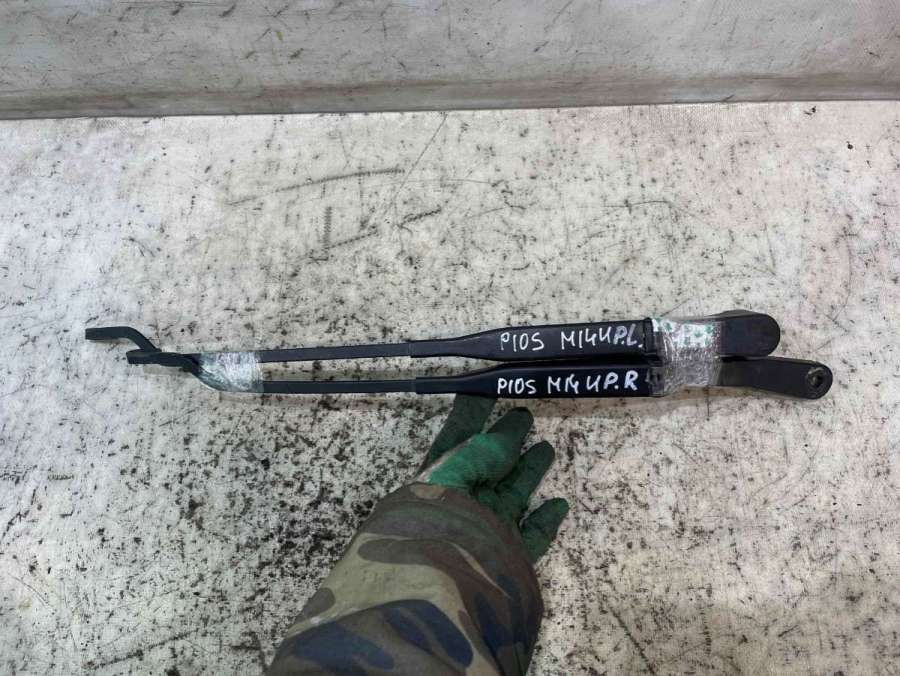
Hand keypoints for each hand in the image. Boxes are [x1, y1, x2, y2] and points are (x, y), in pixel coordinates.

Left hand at [419, 395, 568, 561]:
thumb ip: (488, 446)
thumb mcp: (460, 463)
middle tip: (525, 415)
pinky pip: (532, 537)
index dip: (471, 413)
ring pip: (513, 494)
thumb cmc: (443, 511)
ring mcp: (486, 528)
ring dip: (529, 471)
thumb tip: (512, 427)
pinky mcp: (508, 555)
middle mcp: (463, 501)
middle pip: (491, 465)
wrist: (445, 577)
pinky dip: (546, 521)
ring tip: (546, 448)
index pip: (458, 437)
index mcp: (441, 477)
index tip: (487, 389)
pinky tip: (559, 504)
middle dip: (507, 440)